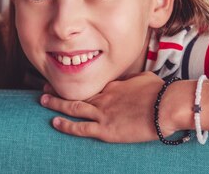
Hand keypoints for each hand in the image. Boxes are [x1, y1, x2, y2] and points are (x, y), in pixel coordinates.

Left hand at [40, 72, 170, 142]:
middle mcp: (104, 97)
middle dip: (59, 90)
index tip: (67, 82)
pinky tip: (54, 122)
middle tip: (45, 87)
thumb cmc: (160, 91)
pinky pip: (81, 128)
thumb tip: (131, 81)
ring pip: (73, 107)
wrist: (165, 105)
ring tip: (43, 100)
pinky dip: (66, 125)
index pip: (90, 84)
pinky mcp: (106, 129)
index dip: (76, 83)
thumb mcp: (144, 79)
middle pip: (76, 93)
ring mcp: (103, 113)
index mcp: (113, 85)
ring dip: (56, 103)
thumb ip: (133, 80)